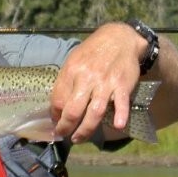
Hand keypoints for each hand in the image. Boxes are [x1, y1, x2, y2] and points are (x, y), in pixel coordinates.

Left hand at [51, 23, 140, 142]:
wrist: (119, 38)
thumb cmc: (92, 52)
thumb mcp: (74, 61)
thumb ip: (66, 82)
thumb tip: (57, 107)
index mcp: (71, 71)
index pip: (58, 100)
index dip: (55, 116)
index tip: (56, 123)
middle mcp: (86, 78)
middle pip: (73, 110)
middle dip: (66, 127)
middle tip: (65, 135)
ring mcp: (105, 83)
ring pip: (94, 112)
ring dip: (86, 130)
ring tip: (79, 138)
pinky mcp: (122, 85)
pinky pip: (121, 103)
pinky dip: (120, 115)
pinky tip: (118, 125)